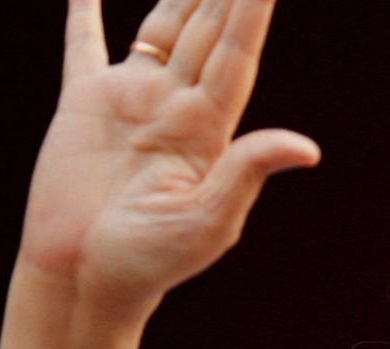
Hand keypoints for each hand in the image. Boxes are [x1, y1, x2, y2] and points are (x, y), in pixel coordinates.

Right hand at [18, 0, 319, 325]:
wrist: (84, 279)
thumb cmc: (149, 262)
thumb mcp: (208, 222)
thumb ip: (247, 174)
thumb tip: (306, 149)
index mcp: (207, 128)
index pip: (236, 52)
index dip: (250, 9)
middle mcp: (175, 104)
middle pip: (207, 27)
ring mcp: (131, 100)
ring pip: (161, 25)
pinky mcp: (84, 105)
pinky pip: (84, 46)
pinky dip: (83, 14)